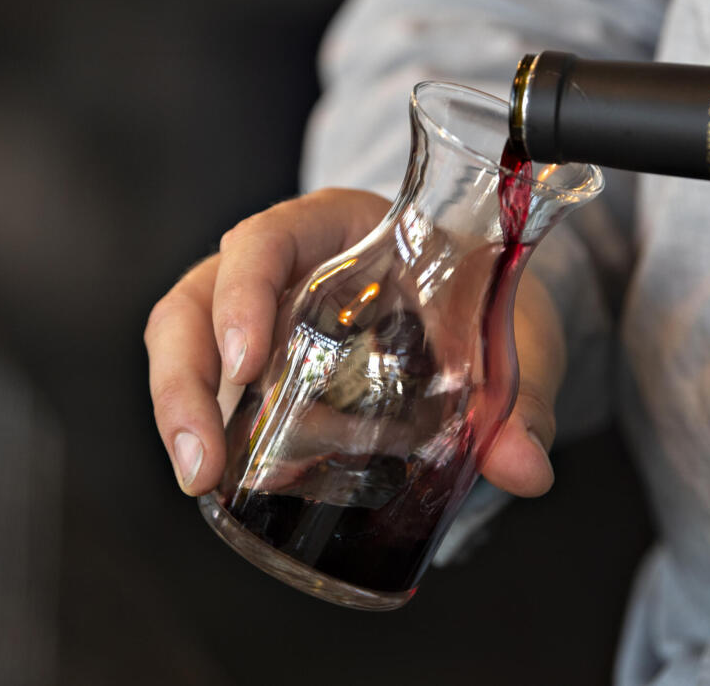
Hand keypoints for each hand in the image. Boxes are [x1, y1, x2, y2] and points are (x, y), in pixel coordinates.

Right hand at [145, 187, 561, 498]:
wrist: (497, 311)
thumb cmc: (494, 300)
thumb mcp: (515, 340)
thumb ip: (523, 399)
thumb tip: (527, 470)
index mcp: (345, 227)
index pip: (268, 238)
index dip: (243, 294)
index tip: (250, 364)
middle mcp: (292, 262)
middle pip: (198, 297)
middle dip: (185, 379)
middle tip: (202, 461)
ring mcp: (269, 310)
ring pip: (189, 340)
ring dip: (182, 410)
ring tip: (201, 480)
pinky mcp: (268, 361)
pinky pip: (218, 384)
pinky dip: (215, 429)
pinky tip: (233, 481)